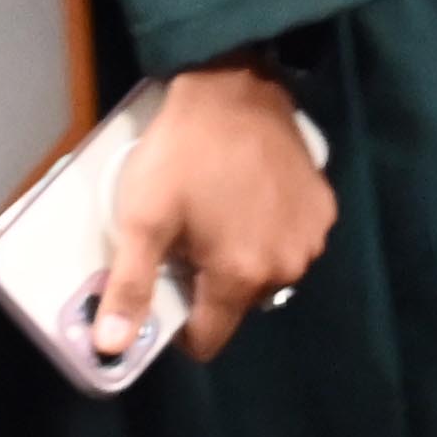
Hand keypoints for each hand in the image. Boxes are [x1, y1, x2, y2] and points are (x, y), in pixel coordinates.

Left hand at [98, 64, 337, 362]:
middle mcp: (286, 268)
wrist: (235, 87)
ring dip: (245, 258)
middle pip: (237, 305)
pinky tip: (254, 196)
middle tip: (190, 238)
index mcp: (240, 277)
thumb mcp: (143, 218)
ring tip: (221, 213)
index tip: (169, 283)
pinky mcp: (324, 208)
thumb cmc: (184, 153)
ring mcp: (311, 238)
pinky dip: (273, 231)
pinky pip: (292, 242)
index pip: (208, 340)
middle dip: (211, 283)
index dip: (181, 323)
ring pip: (267, 274)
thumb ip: (130, 286)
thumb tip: (111, 348)